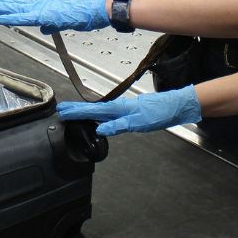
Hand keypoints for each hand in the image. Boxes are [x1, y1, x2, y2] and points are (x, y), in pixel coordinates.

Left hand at [0, 0, 113, 33]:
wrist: (97, 7)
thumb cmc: (86, 12)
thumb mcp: (66, 20)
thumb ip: (52, 24)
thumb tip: (44, 28)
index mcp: (47, 5)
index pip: (25, 5)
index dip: (12, 5)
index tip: (0, 4)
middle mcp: (43, 4)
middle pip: (18, 4)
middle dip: (2, 4)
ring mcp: (43, 8)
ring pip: (18, 8)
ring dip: (3, 8)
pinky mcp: (45, 14)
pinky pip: (24, 17)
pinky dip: (11, 18)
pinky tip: (0, 18)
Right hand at [57, 86, 201, 135]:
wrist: (175, 106)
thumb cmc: (159, 113)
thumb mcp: (139, 122)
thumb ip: (118, 126)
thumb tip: (100, 130)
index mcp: (118, 108)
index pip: (93, 111)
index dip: (77, 112)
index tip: (63, 111)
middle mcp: (119, 107)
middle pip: (93, 109)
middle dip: (77, 109)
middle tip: (62, 110)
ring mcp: (123, 109)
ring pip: (99, 110)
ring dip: (85, 112)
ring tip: (74, 113)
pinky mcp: (129, 112)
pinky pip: (107, 113)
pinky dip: (97, 115)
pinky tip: (98, 119)